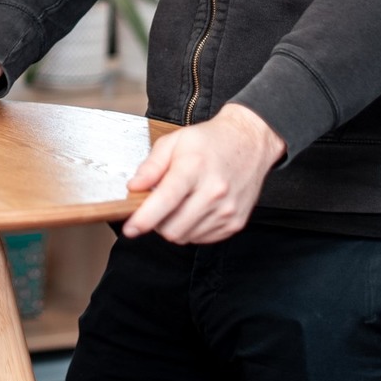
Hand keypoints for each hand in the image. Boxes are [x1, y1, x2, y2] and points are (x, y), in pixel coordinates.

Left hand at [121, 103, 284, 242]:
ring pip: (185, 236)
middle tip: (155, 206)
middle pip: (172, 228)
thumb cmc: (211, 141)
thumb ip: (151, 166)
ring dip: (173, 226)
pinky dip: (191, 229)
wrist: (250, 143)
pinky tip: (193, 210)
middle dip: (156, 222)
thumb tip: (134, 187)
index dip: (144, 219)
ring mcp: (227, 210)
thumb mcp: (174, 141)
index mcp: (194, 168)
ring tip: (178, 204)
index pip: (165, 201)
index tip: (130, 228)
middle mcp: (214, 192)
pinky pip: (201, 239)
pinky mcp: (235, 223)